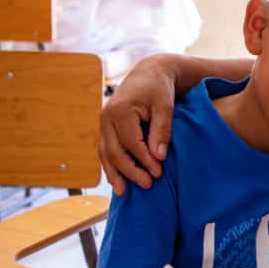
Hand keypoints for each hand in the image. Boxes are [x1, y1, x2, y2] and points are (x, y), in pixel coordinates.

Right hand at [99, 57, 176, 194]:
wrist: (148, 74)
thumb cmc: (159, 89)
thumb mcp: (165, 106)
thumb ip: (161, 130)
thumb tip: (158, 157)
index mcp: (119, 110)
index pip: (130, 142)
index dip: (143, 160)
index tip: (158, 173)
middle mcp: (106, 117)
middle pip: (114, 151)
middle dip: (130, 171)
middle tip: (147, 185)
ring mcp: (103, 123)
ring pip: (105, 154)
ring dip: (115, 174)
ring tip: (124, 192)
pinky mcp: (105, 128)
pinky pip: (105, 150)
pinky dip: (110, 166)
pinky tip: (117, 180)